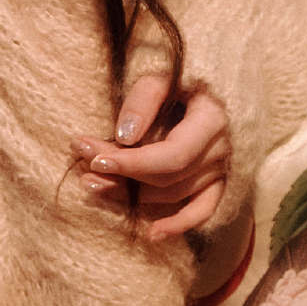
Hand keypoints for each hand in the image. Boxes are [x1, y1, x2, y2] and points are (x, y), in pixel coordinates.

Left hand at [72, 72, 230, 242]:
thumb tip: (124, 137)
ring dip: (133, 194)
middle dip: (121, 173)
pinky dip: (179, 224)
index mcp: (214, 119)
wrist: (217, 79)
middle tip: (83, 163)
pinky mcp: (220, 181)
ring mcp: (223, 169)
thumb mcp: (167, 72)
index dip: (132, 163)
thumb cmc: (187, 72)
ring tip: (93, 183)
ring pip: (174, 194)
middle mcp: (223, 150)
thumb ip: (146, 98)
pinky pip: (203, 211)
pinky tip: (151, 234)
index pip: (172, 155)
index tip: (93, 158)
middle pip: (167, 176)